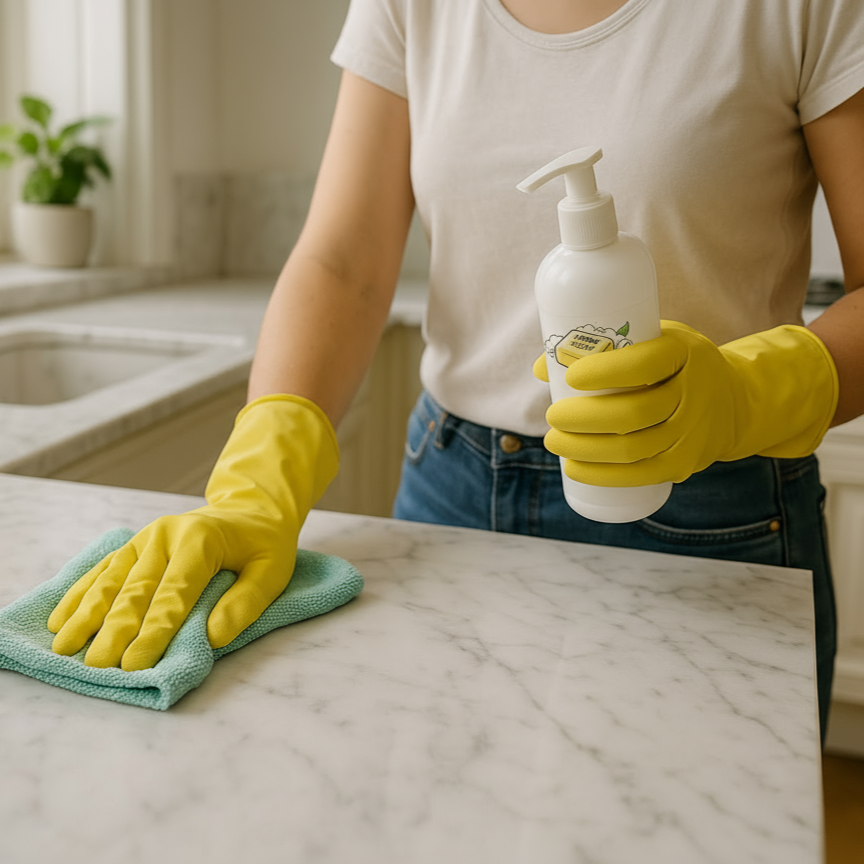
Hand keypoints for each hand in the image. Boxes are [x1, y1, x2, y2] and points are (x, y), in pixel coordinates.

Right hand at [47, 395, 338, 670]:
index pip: (174, 593)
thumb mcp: (272, 571)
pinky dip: (80, 594)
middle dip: (114, 630)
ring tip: (64, 646)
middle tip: (96, 666)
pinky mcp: (134, 545)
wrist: (251, 509)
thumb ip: (245, 604)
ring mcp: (145, 538)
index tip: (134, 663)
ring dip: (86, 614)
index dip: (154, 631)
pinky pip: (103, 569)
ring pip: (111, 580)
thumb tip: (213, 637)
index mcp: (201, 541)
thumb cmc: (263, 545)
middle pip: (136, 589)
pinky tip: (60, 617)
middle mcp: (166, 536)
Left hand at [537, 320, 837, 486]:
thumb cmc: (673, 364)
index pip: (643, 365)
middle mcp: (693, 394)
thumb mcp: (652, 340)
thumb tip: (542, 366)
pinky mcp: (686, 463)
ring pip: (632, 448)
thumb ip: (603, 349)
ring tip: (554, 441)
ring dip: (585, 449)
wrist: (732, 400)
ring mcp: (692, 433)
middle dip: (583, 418)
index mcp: (683, 353)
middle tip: (552, 416)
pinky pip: (641, 475)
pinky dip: (603, 475)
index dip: (604, 372)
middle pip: (633, 413)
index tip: (572, 376)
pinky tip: (574, 469)